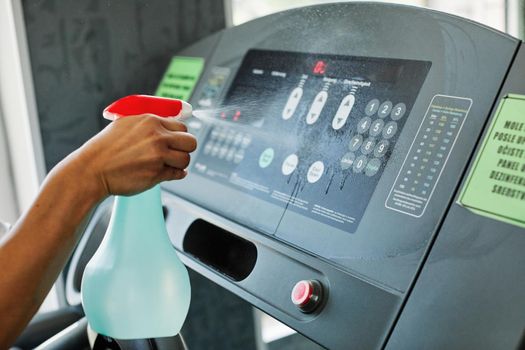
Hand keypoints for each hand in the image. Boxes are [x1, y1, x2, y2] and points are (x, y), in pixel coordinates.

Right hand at [60, 114, 196, 198]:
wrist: (92, 170)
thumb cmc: (106, 148)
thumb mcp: (126, 123)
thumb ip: (149, 122)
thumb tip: (172, 121)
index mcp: (150, 121)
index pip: (182, 126)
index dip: (179, 135)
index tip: (175, 142)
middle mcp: (157, 136)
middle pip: (190, 141)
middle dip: (185, 148)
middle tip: (175, 153)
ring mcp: (157, 156)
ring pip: (186, 159)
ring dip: (179, 163)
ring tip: (167, 164)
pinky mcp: (156, 174)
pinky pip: (178, 174)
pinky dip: (175, 174)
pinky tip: (167, 172)